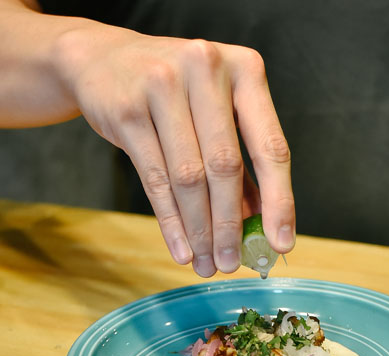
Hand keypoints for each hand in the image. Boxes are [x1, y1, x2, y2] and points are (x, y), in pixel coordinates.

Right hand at [54, 27, 294, 276]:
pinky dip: (171, 221)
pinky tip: (182, 249)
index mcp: (245, 70)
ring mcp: (163, 84)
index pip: (270, 146)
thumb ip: (243, 166)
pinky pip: (154, 178)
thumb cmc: (179, 93)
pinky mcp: (127, 108)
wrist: (107, 59)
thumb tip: (262, 227)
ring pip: (188, 177)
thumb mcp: (218, 115)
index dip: (280, 200)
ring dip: (200, 229)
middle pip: (225, 166)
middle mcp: (207, 69)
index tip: (281, 244)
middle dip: (230, 225)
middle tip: (233, 264)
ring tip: (208, 263)